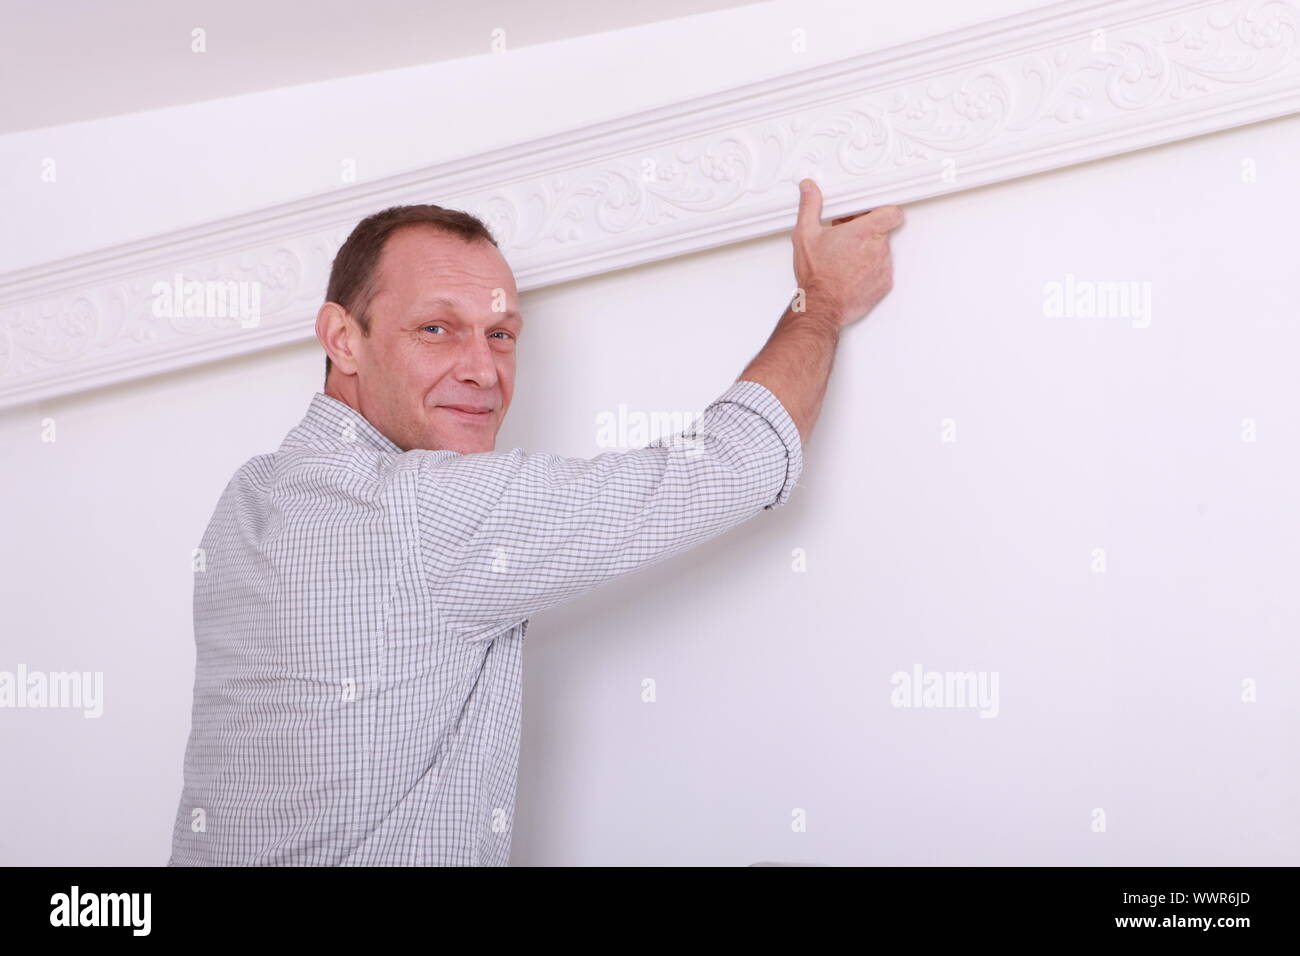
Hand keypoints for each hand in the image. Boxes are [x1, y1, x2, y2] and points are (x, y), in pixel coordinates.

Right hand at [791, 178, 902, 329]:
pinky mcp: (884, 285)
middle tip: (847, 238)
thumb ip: (810, 206)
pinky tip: (852, 273)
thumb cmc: (816, 275)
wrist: (821, 306)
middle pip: (883, 232)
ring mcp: (883, 268)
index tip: (870, 215)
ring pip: (882, 252)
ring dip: (868, 252)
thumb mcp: (806, 234)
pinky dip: (870, 271)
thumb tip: (809, 189)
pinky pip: (882, 272)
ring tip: (846, 258)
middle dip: (867, 232)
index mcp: (864, 232)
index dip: (883, 212)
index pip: (892, 212)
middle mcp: (878, 248)